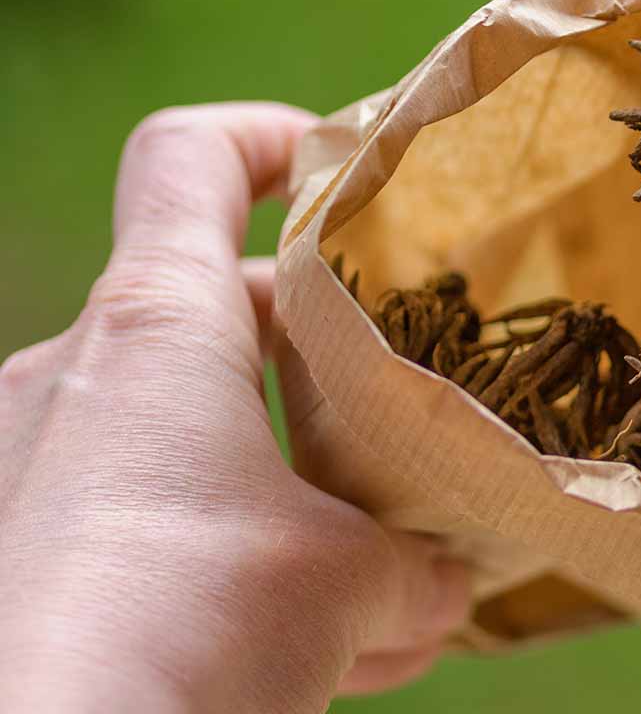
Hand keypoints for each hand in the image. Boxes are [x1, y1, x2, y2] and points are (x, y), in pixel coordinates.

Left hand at [0, 103, 468, 710]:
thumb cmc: (187, 628)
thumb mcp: (343, 586)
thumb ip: (408, 567)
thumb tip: (444, 587)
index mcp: (158, 328)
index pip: (190, 160)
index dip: (270, 139)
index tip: (342, 165)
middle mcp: (79, 378)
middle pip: (219, 318)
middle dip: (324, 365)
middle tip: (407, 419)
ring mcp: (41, 470)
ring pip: (198, 447)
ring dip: (295, 494)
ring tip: (391, 585)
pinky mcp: (31, 559)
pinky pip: (156, 534)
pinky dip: (242, 569)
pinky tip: (333, 656)